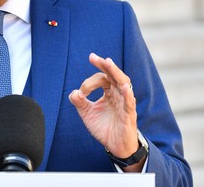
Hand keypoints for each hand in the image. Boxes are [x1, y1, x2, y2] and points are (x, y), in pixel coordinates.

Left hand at [69, 53, 142, 170]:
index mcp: (109, 92)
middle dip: (105, 65)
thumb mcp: (87, 113)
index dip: (89, 82)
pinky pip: (129, 102)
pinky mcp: (129, 114)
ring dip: (115, 73)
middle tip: (94, 57)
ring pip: (123, 84)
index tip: (82, 91)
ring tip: (108, 63)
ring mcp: (125, 103)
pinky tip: (122, 86)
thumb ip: (79, 102)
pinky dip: (127, 94)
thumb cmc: (104, 127)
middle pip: (114, 75)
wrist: (115, 146)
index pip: (102, 78)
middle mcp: (118, 94)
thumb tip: (73, 93)